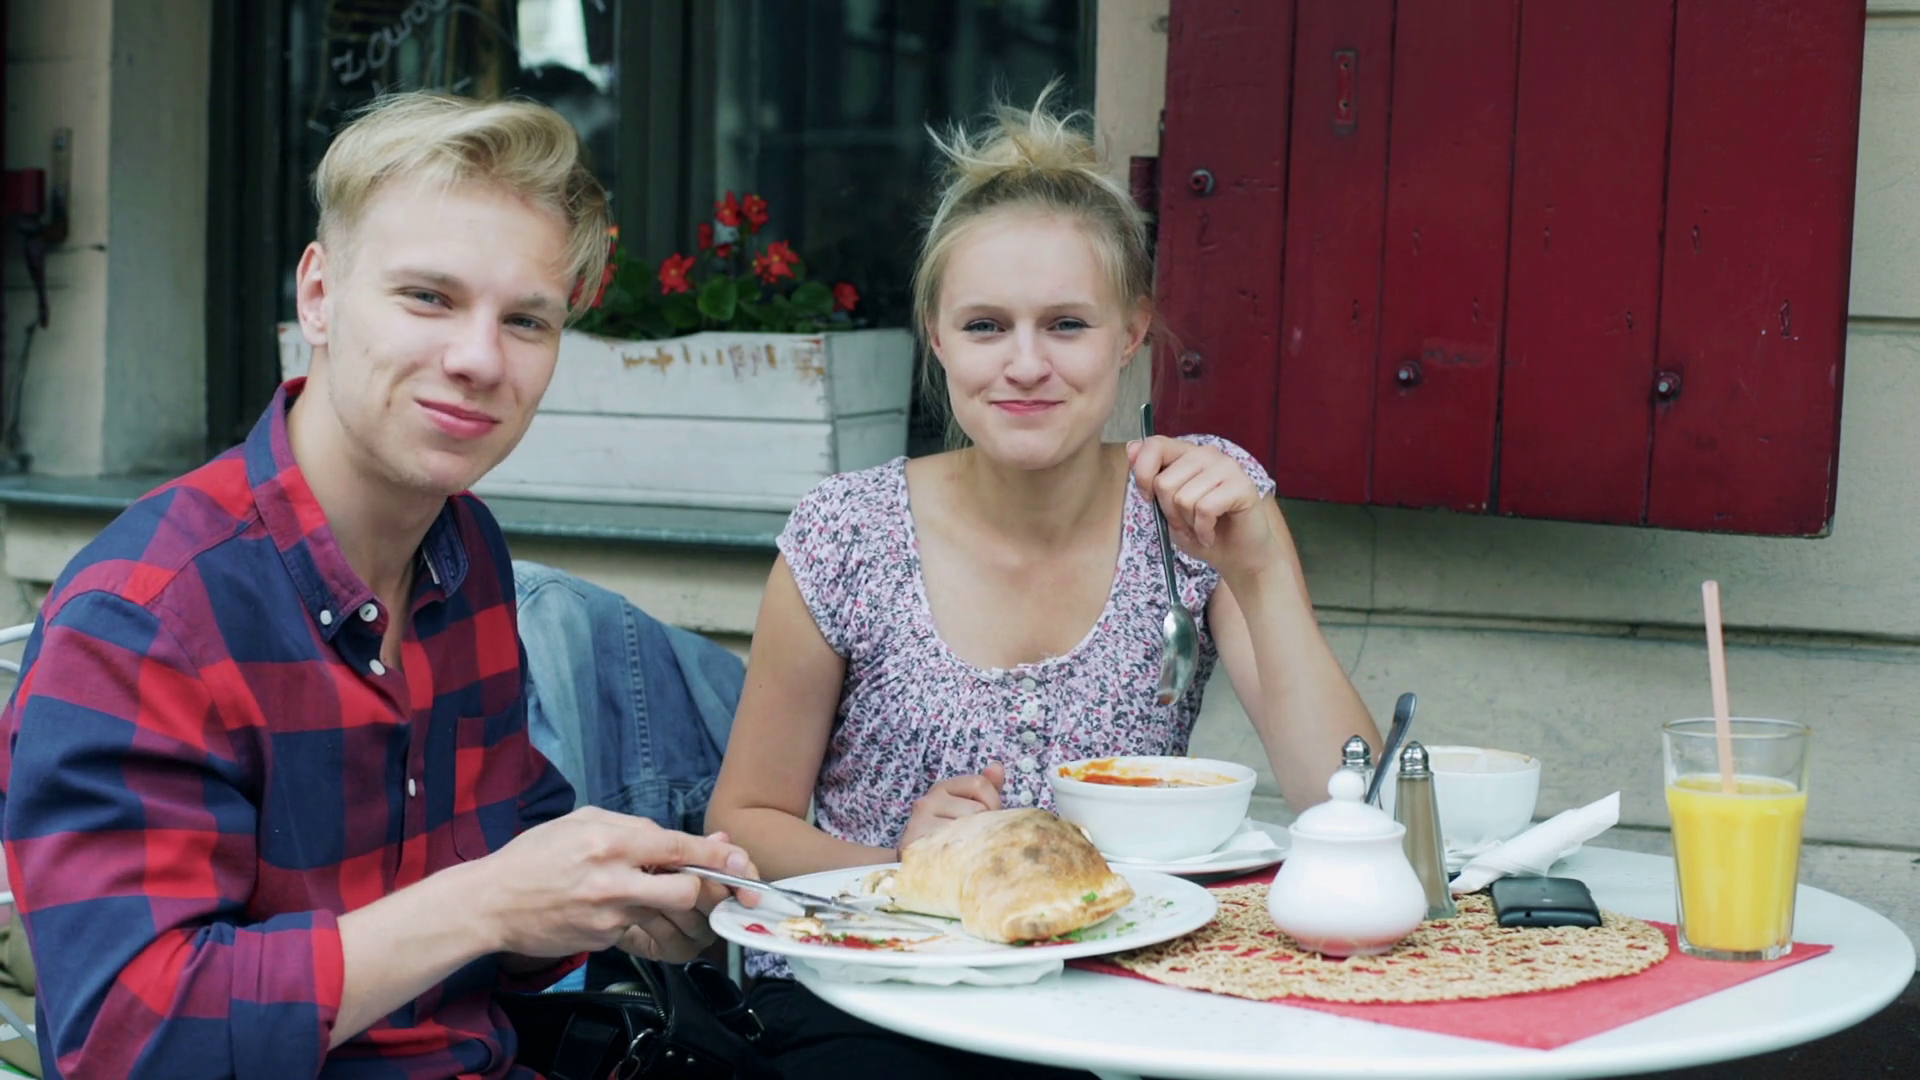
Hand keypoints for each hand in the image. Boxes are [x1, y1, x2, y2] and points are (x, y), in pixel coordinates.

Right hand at [473, 807, 757, 963]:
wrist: (490, 902)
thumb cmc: (535, 855)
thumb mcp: (583, 821)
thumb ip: (636, 826)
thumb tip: (681, 837)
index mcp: (610, 842)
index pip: (680, 848)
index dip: (717, 856)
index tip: (740, 860)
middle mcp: (613, 880)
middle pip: (686, 892)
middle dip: (702, 889)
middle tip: (704, 884)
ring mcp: (608, 916)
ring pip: (665, 915)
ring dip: (670, 905)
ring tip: (653, 891)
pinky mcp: (602, 940)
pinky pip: (638, 930)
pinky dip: (639, 919)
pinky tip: (616, 907)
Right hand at [898, 763, 1005, 852]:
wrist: (919, 869)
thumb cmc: (951, 836)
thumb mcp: (969, 809)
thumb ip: (986, 789)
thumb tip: (997, 766)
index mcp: (942, 789)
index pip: (979, 783)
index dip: (993, 802)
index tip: (987, 819)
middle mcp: (928, 802)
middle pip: (977, 809)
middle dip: (985, 827)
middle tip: (975, 841)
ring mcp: (920, 823)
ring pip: (968, 830)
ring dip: (974, 844)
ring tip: (966, 852)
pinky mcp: (917, 846)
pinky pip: (954, 848)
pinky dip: (963, 857)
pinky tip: (958, 860)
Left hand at [1129, 436, 1289, 581]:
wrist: (1236, 556)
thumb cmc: (1200, 530)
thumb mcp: (1166, 507)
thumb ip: (1150, 478)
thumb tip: (1130, 447)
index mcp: (1187, 454)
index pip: (1155, 445)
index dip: (1143, 475)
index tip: (1148, 498)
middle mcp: (1208, 454)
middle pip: (1164, 483)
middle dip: (1169, 513)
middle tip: (1185, 523)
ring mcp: (1228, 467)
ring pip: (1184, 498)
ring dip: (1188, 524)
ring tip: (1200, 528)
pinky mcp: (1243, 486)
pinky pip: (1205, 510)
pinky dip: (1203, 530)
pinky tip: (1211, 534)